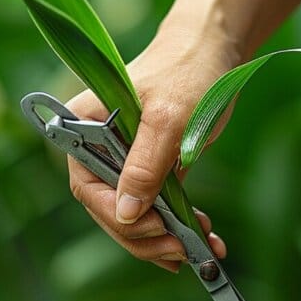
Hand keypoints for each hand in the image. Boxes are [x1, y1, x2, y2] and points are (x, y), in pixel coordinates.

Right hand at [65, 29, 237, 271]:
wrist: (216, 50)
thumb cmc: (187, 70)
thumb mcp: (167, 118)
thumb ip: (144, 165)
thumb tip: (127, 213)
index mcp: (84, 127)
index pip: (89, 187)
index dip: (117, 215)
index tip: (156, 226)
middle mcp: (99, 147)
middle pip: (110, 209)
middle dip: (145, 236)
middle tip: (182, 250)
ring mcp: (126, 161)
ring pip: (135, 215)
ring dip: (165, 239)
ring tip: (199, 250)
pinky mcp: (153, 168)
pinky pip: (159, 207)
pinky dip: (180, 226)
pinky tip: (204, 236)